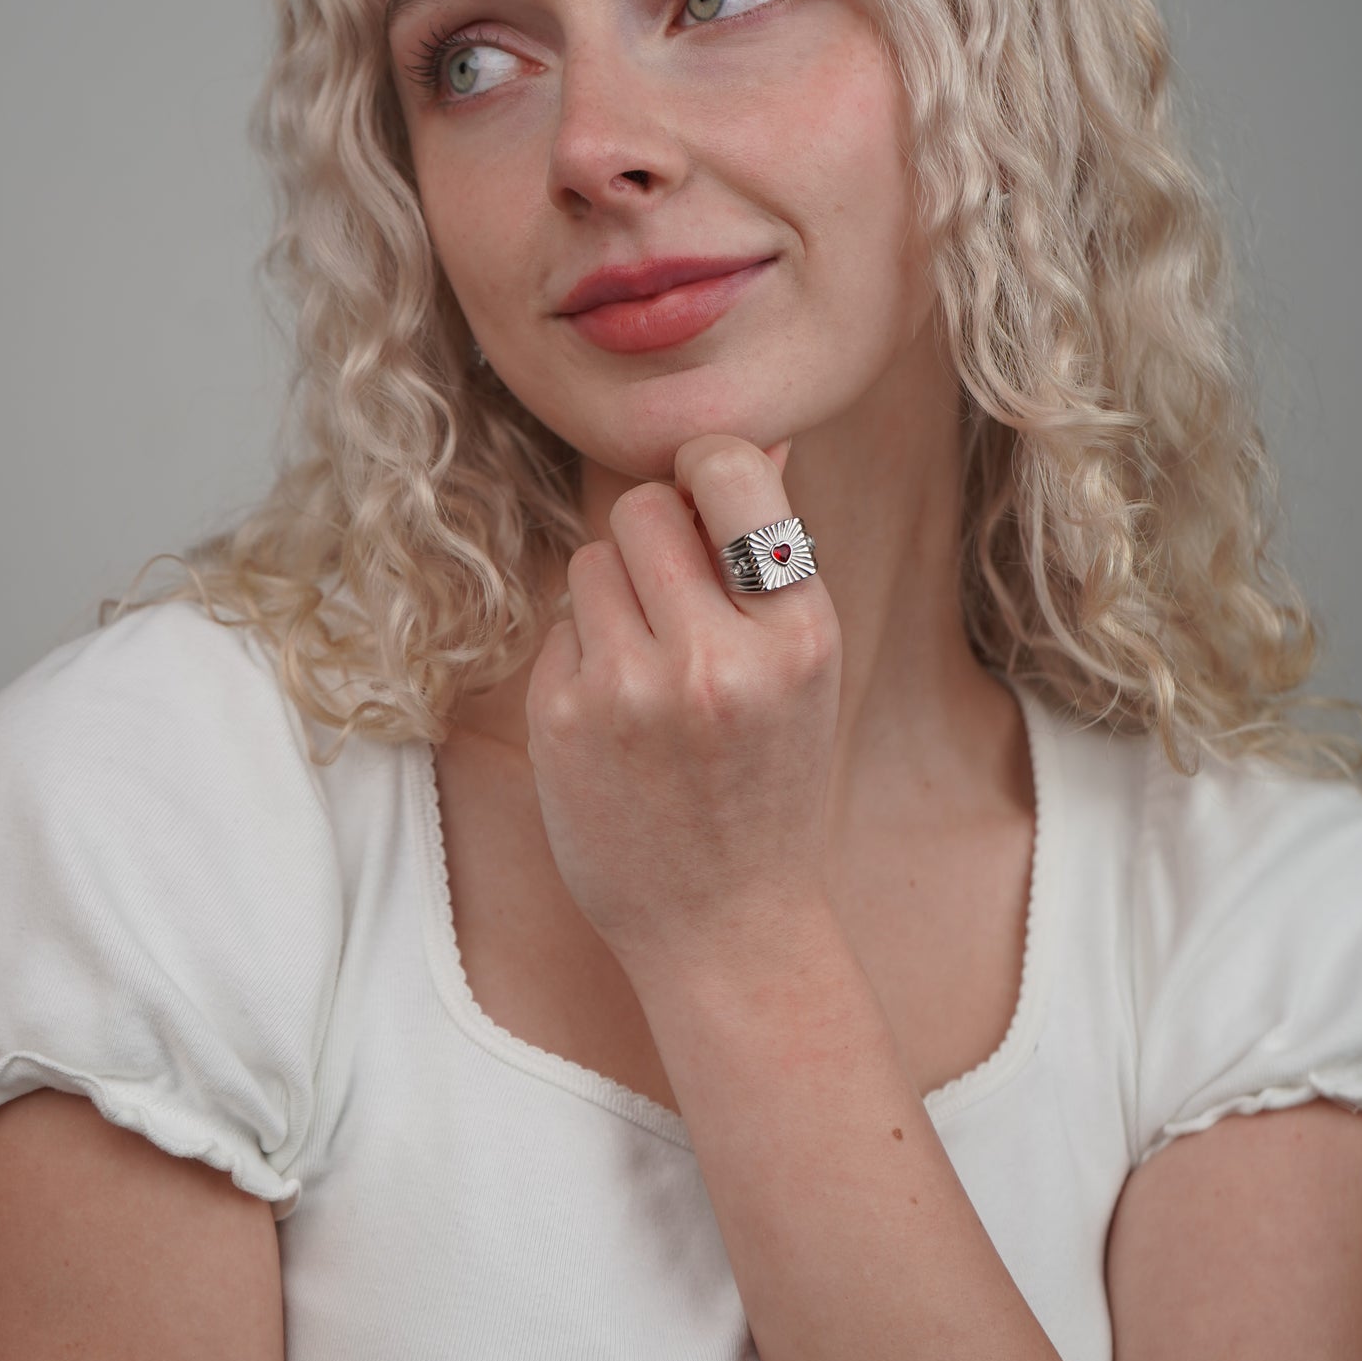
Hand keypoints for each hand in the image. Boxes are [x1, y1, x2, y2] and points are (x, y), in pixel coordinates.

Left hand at [523, 433, 841, 992]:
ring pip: (589, 562)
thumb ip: (772, 556)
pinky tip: (618, 721)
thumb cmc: (766, 780)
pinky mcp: (562, 720)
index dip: (704, 471)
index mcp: (798, 636)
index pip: (728, 470)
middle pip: (640, 509)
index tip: (704, 500)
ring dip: (612, 597)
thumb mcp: (803, 669)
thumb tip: (761, 440)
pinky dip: (582, 658)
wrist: (722, 920)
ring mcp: (631, 692)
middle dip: (650, 537)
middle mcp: (716, 659)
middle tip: (674, 597)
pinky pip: (558, 628)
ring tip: (651, 668)